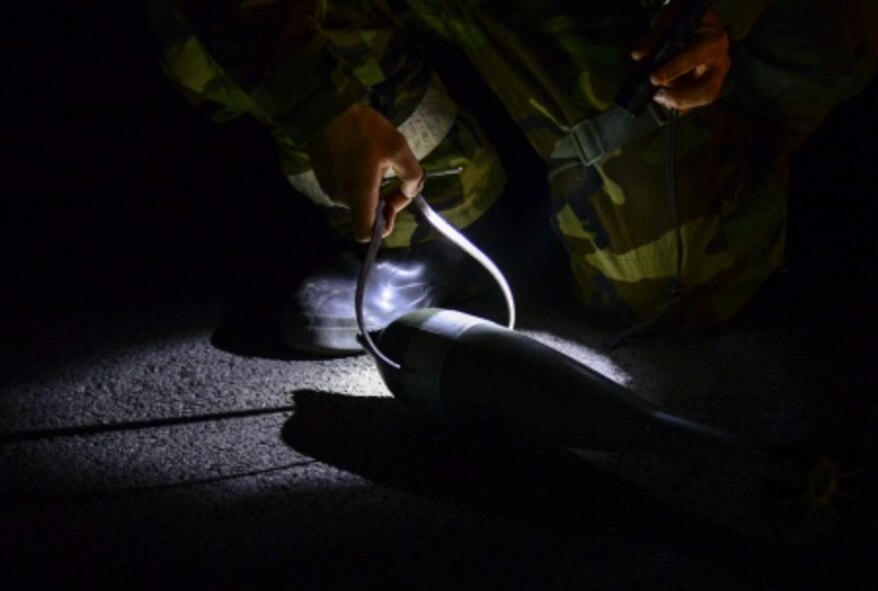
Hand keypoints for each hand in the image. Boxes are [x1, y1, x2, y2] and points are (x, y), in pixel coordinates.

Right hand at [305, 103, 423, 240]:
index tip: (391, 206)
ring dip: (372, 187)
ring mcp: (330, 188)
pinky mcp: (324, 177)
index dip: (381, 228)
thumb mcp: (398, 147)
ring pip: (358, 199)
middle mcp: (342, 198)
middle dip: (385, 200)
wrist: (325, 109)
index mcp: (359, 195)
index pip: (365, 234)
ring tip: (377, 161)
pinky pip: (346, 187)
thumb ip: (412, 175)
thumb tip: (410, 190)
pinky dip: (358, 180)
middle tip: (394, 173)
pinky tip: (363, 157)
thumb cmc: (363, 129)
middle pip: (367, 214)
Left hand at [631, 8, 730, 112]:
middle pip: (706, 89)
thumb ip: (654, 35)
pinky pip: (695, 103)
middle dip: (680, 97)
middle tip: (657, 95)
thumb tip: (638, 56)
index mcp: (713, 40)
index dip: (675, 69)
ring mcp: (716, 76)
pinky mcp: (707, 86)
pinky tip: (664, 99)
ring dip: (678, 102)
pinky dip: (678, 104)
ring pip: (702, 99)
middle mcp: (719, 61)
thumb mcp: (669, 17)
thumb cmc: (685, 18)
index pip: (695, 57)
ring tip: (658, 95)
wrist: (694, 21)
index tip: (655, 78)